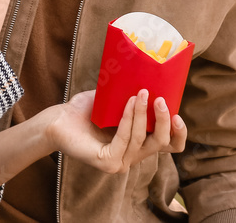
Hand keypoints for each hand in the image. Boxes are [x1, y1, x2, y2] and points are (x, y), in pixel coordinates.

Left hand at [45, 90, 186, 174]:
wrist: (57, 120)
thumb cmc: (83, 109)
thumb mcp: (114, 99)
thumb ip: (131, 92)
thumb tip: (149, 74)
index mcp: (138, 144)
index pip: (169, 146)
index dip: (178, 133)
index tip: (177, 113)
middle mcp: (132, 156)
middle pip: (161, 143)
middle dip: (163, 120)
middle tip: (159, 98)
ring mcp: (120, 162)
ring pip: (142, 138)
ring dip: (142, 113)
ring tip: (141, 92)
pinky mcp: (108, 162)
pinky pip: (125, 139)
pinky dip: (128, 119)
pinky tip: (127, 102)